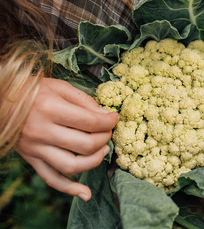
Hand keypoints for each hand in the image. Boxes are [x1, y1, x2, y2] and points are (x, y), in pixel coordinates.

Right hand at [15, 78, 118, 200]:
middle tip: (108, 132)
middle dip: (104, 139)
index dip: (108, 122)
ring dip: (94, 161)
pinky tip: (85, 194)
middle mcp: (43, 132)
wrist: (1, 102)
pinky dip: (69, 189)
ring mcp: (36, 149)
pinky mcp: (31, 159)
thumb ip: (84, 101)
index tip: (114, 118)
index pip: (90, 122)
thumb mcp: (59, 87)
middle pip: (85, 145)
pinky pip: (51, 179)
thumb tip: (105, 115)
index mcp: (51, 109)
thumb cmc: (32, 91)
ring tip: (103, 150)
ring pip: (72, 166)